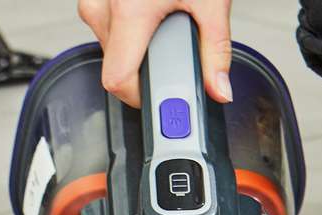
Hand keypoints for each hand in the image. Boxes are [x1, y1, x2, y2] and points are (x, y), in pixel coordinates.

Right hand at [77, 0, 232, 107]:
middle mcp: (103, 5)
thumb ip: (216, 50)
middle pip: (115, 63)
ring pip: (108, 44)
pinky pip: (105, 24)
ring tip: (162, 19)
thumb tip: (219, 89)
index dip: (138, 97)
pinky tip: (149, 10)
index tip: (156, 97)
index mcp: (129, 11)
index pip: (116, 79)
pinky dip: (128, 27)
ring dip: (135, 45)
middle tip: (171, 48)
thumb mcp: (211, 2)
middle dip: (144, 66)